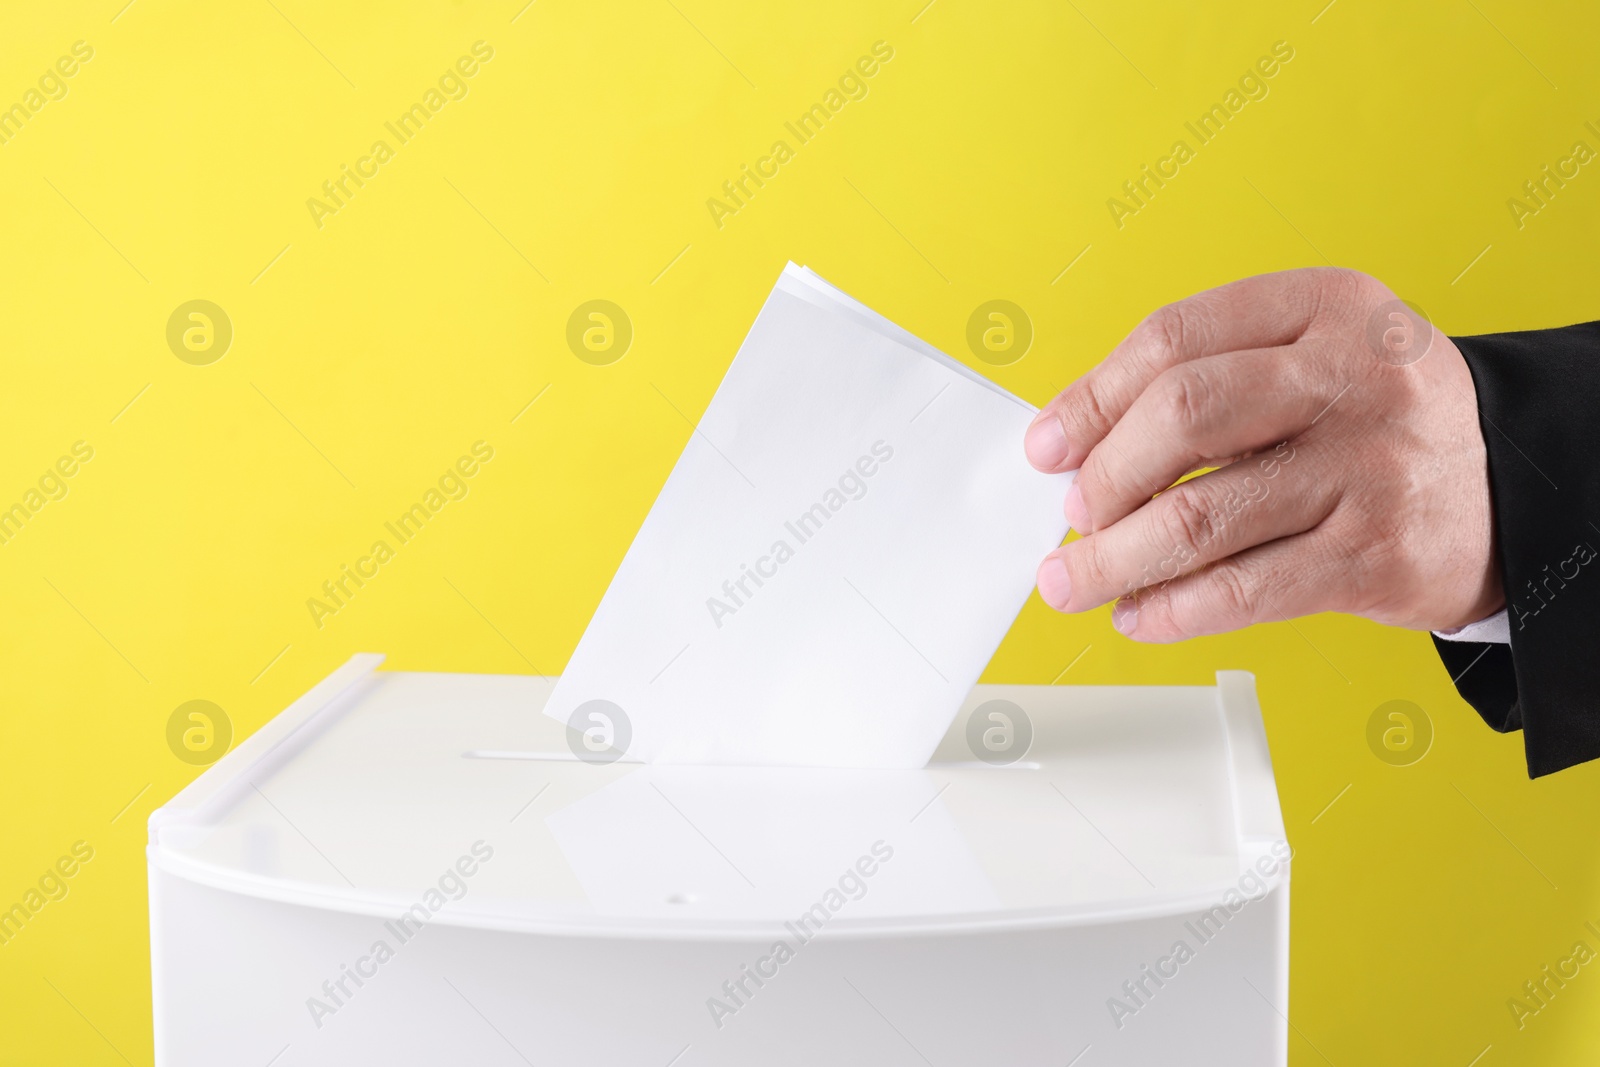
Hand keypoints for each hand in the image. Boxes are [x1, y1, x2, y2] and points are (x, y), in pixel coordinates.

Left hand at [1024, 268, 1503, 641]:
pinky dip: (1172, 611)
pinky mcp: (1376, 557)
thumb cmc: (1373, 422)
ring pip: (1203, 517)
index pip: (1175, 338)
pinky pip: (1243, 591)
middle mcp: (1354, 378)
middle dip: (1105, 477)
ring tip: (1076, 579)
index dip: (1092, 398)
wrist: (1509, 491)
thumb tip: (1073, 443)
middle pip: (1184, 416)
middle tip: (1075, 516)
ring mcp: (1370, 468)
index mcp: (1325, 306)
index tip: (1047, 448)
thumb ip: (1203, 378)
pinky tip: (1140, 614)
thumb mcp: (1309, 358)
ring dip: (1115, 560)